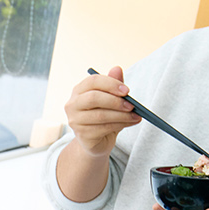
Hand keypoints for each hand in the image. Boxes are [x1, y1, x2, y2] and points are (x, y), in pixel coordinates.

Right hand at [57, 66, 140, 201]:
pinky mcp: (81, 135)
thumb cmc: (104, 116)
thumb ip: (113, 84)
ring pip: (100, 115)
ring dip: (122, 115)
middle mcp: (72, 104)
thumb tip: (117, 68)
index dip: (111, 84)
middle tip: (132, 105)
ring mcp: (75, 121)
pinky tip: (130, 123)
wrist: (97, 140)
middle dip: (116, 101)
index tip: (127, 91)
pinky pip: (103, 128)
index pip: (93, 81)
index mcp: (79, 90)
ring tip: (135, 116)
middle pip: (93, 98)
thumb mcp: (111, 98)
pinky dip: (120, 125)